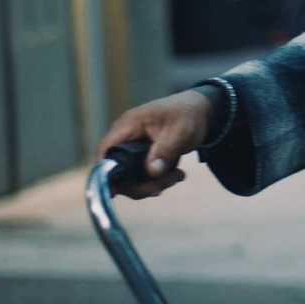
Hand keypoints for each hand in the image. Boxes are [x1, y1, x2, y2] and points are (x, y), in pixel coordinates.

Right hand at [94, 90, 213, 199]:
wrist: (200, 111)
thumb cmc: (188, 115)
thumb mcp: (181, 132)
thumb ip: (166, 150)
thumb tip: (152, 172)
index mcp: (129, 125)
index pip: (105, 150)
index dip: (104, 173)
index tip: (115, 192)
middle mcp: (125, 138)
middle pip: (117, 171)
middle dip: (139, 185)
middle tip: (162, 186)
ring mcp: (132, 148)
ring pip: (130, 178)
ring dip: (152, 184)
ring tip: (177, 176)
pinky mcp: (141, 157)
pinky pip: (142, 175)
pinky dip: (157, 180)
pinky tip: (176, 175)